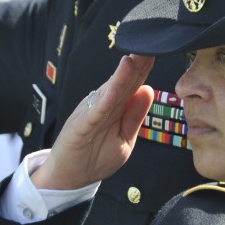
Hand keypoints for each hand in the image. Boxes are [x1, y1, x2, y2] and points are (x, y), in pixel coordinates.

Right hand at [32, 54, 154, 190]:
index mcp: (115, 109)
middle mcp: (102, 106)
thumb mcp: (124, 139)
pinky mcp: (80, 128)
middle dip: (136, 65)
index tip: (157, 51)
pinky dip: (103, 102)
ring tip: (133, 59)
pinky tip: (113, 90)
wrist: (67, 179)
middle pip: (122, 83)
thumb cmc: (94, 159)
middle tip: (149, 45)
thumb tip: (148, 90)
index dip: (144, 69)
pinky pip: (94, 113)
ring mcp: (90, 115)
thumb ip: (134, 117)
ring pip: (108, 93)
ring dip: (121, 77)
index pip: (132, 85)